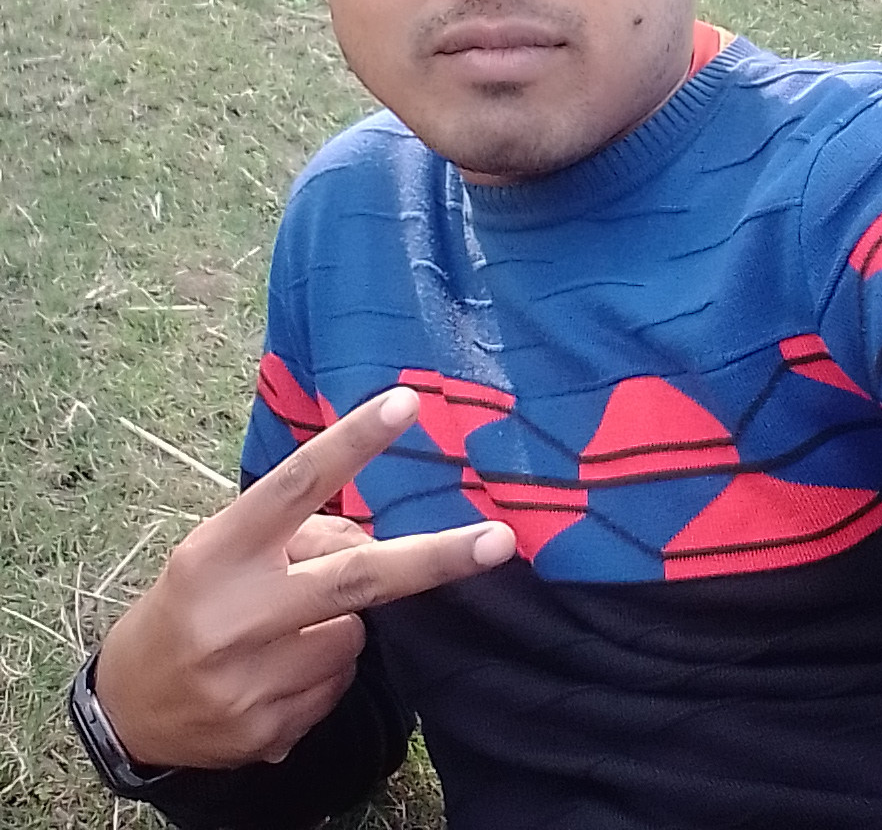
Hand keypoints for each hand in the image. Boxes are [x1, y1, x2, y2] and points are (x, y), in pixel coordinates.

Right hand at [93, 388, 514, 769]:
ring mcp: (252, 679)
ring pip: (353, 635)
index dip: (354, 442)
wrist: (127, 708)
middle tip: (499, 541)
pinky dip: (323, 673)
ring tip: (283, 632)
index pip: (297, 483)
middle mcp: (236, 613)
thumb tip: (376, 534)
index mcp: (220, 550)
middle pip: (356, 576)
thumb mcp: (220, 549)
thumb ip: (294, 535)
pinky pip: (337, 687)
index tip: (407, 404)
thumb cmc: (190, 602)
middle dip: (435, 558)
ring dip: (341, 626)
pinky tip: (276, 673)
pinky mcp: (268, 732)